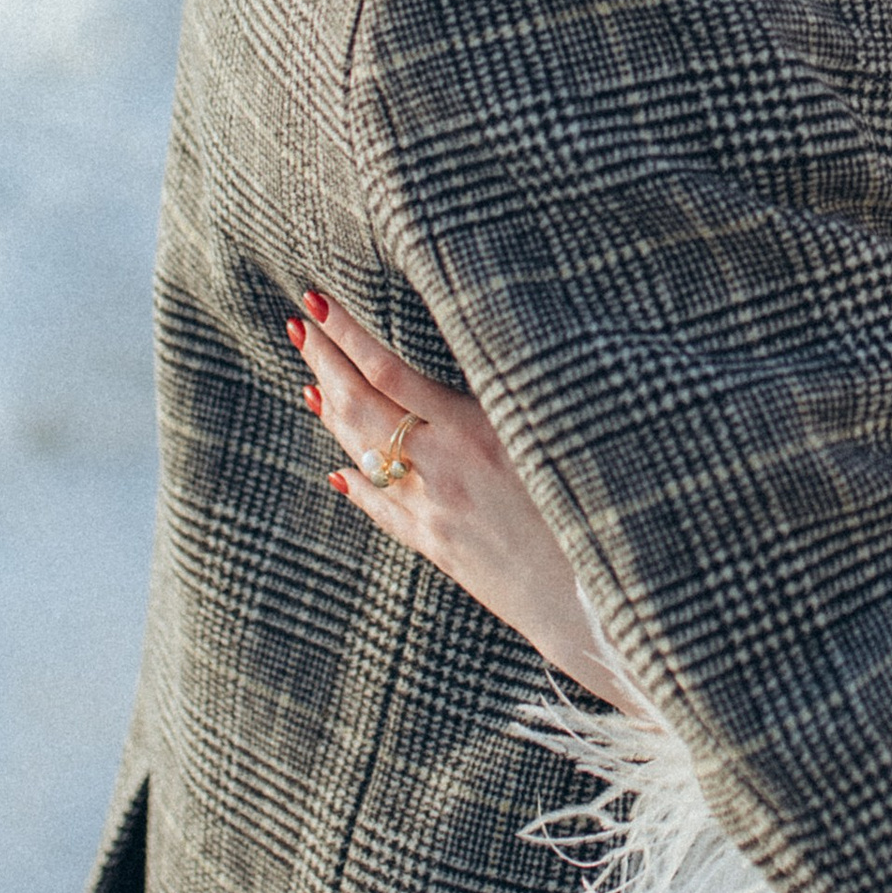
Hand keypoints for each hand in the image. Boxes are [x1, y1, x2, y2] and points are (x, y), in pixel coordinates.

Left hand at [289, 292, 652, 718]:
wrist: (593, 593)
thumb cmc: (591, 494)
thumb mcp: (550, 425)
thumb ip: (503, 389)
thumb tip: (467, 344)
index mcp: (472, 429)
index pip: (388, 371)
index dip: (346, 334)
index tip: (318, 299)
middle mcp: (440, 469)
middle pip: (361, 407)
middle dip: (325, 361)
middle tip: (298, 323)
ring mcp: (431, 511)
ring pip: (363, 454)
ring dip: (332, 413)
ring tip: (310, 380)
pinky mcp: (436, 546)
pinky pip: (383, 508)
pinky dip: (357, 481)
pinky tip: (340, 468)